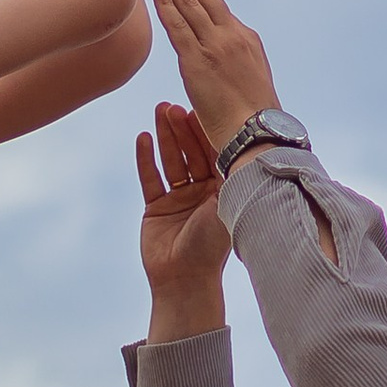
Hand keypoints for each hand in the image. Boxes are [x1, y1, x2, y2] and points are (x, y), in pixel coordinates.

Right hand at [136, 103, 230, 334]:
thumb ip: (228, 178)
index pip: (214, 151)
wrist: (185, 281)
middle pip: (191, 151)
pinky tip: (143, 138)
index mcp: (224, 189)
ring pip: (171, 160)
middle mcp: (202, 190)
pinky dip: (146, 159)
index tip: (199, 106)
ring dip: (165, 136)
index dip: (206, 130)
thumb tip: (243, 142)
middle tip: (174, 105)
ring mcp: (179, 198)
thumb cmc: (212, 247)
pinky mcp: (156, 207)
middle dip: (183, 128)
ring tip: (159, 112)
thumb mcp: (225, 208)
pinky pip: (150, 178)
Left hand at [149, 0, 280, 148]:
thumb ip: (233, 60)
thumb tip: (218, 56)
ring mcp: (214, 46)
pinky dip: (167, 2)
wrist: (258, 134)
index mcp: (245, 38)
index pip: (215, 3)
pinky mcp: (198, 61)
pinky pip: (178, 25)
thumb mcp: (250, 79)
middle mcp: (231, 35)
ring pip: (189, 3)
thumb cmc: (254, 117)